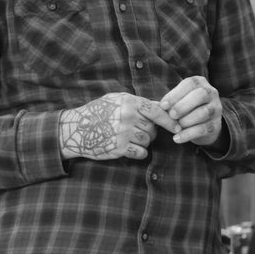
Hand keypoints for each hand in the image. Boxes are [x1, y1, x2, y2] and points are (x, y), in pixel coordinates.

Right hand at [59, 93, 178, 160]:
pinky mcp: (119, 148)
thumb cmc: (97, 112)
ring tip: (128, 137)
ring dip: (142, 142)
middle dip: (148, 131)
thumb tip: (162, 105)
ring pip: (148, 141)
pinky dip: (138, 153)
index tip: (178, 127)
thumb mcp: (117, 100)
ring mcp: (124, 133)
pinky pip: (141, 153)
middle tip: (135, 130)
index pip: (157, 111)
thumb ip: (139, 102)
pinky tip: (128, 148)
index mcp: (129, 102)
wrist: (76, 129)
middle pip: (153, 128)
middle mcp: (128, 117)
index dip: (170, 121)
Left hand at [160, 76, 222, 146]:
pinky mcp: (216, 125)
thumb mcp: (179, 100)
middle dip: (182, 106)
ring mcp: (216, 109)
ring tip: (175, 126)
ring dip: (186, 120)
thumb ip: (171, 101)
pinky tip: (177, 138)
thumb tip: (157, 107)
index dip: (175, 94)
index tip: (163, 106)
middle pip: (200, 95)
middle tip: (171, 115)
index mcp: (200, 83)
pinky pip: (203, 129)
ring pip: (203, 112)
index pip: (190, 83)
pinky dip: (188, 134)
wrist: (204, 125)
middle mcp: (211, 93)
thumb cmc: (186, 108)